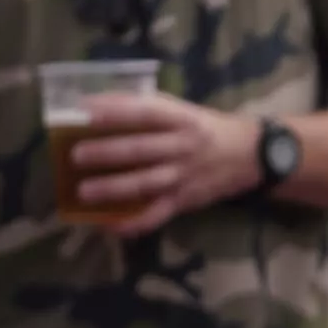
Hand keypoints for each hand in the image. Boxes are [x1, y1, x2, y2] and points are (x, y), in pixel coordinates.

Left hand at [64, 91, 270, 234]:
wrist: (251, 155)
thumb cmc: (209, 128)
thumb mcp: (186, 110)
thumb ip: (151, 108)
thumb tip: (103, 102)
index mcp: (182, 119)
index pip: (146, 112)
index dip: (116, 111)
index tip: (85, 110)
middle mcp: (183, 146)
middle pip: (141, 149)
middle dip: (107, 152)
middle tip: (76, 155)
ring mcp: (183, 176)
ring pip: (144, 184)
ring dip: (113, 188)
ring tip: (83, 191)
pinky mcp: (183, 201)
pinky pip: (155, 216)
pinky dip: (132, 223)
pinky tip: (108, 225)